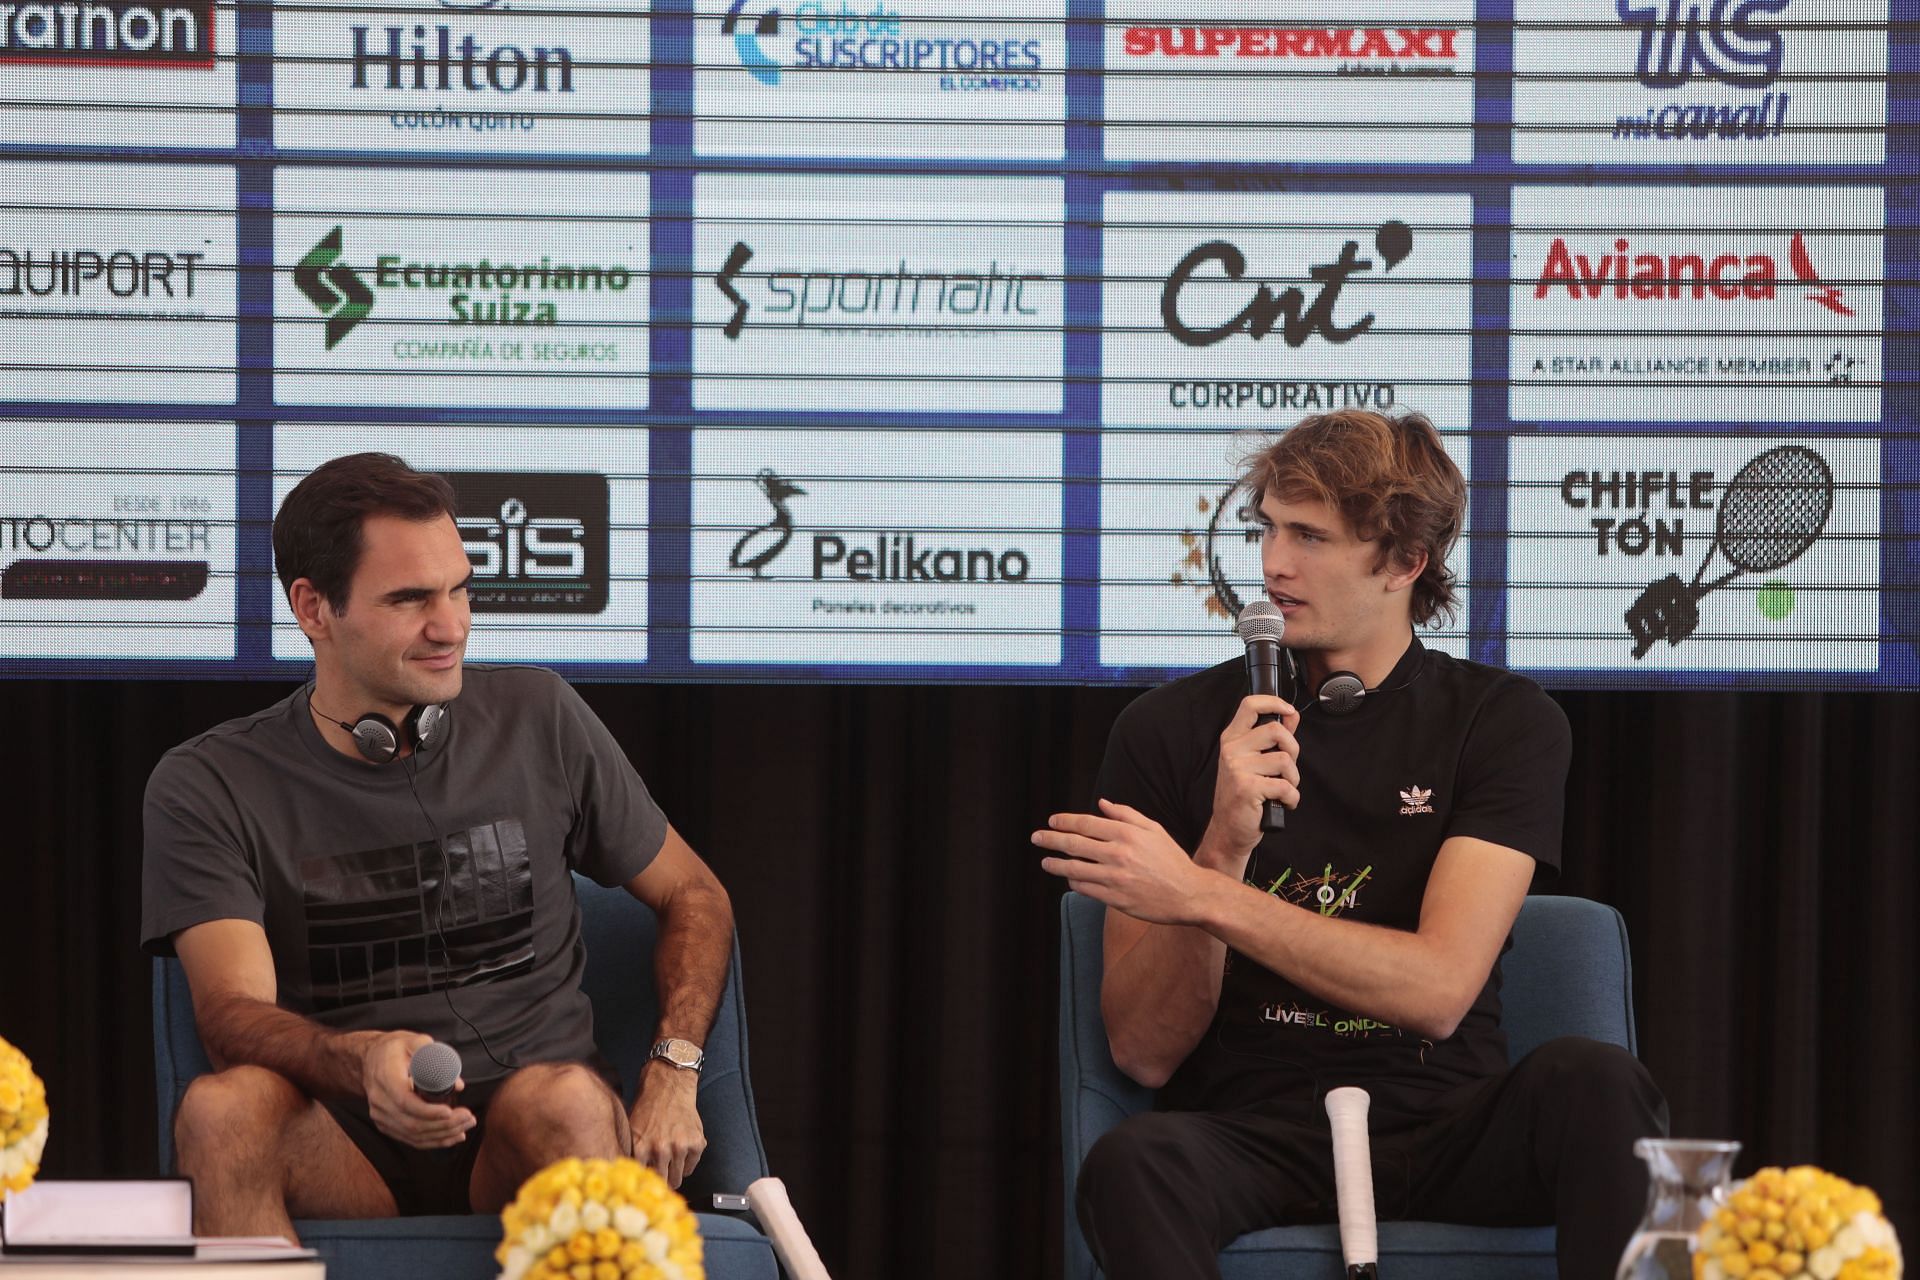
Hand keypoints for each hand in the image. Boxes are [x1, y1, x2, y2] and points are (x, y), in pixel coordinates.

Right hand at [361, 1031, 475, 1149]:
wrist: (369, 1059)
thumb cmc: (393, 1049)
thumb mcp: (414, 1041)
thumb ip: (436, 1057)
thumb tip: (457, 1084)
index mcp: (386, 1079)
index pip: (405, 1102)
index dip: (428, 1111)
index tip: (449, 1111)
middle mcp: (380, 1101)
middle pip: (412, 1123)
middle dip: (444, 1125)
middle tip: (468, 1118)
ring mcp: (381, 1116)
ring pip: (413, 1134)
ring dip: (442, 1134)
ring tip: (465, 1126)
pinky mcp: (386, 1125)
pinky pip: (410, 1139)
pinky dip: (432, 1141)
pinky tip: (451, 1137)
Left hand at [629, 1060, 705, 1188]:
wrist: (669, 1086)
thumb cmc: (647, 1107)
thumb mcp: (632, 1130)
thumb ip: (633, 1154)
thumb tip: (632, 1179)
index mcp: (640, 1147)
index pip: (642, 1179)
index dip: (643, 1182)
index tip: (645, 1184)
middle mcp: (660, 1149)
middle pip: (661, 1182)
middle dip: (660, 1182)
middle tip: (660, 1179)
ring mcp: (680, 1147)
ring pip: (677, 1178)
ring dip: (673, 1174)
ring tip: (670, 1167)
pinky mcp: (696, 1143)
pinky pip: (690, 1167)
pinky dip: (686, 1164)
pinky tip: (680, 1154)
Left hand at [1034, 799, 1213, 924]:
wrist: (1189, 894)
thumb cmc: (1171, 860)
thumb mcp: (1154, 830)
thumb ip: (1127, 815)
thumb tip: (1102, 803)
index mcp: (1127, 834)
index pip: (1086, 824)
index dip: (1065, 821)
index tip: (1052, 821)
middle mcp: (1118, 854)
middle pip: (1074, 844)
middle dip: (1050, 839)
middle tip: (1036, 838)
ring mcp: (1115, 877)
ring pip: (1074, 869)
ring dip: (1055, 865)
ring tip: (1045, 862)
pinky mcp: (1115, 898)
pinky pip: (1085, 889)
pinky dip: (1074, 883)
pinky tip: (1069, 879)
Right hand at [1202, 694, 1300, 860]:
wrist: (1229, 829)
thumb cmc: (1244, 795)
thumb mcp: (1255, 762)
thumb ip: (1272, 739)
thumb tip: (1291, 715)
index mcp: (1232, 739)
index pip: (1250, 705)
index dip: (1273, 702)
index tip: (1288, 710)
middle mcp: (1232, 750)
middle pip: (1276, 730)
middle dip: (1293, 750)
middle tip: (1287, 768)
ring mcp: (1237, 768)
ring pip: (1284, 760)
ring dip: (1293, 779)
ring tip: (1282, 789)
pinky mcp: (1247, 788)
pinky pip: (1285, 786)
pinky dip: (1291, 798)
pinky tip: (1282, 803)